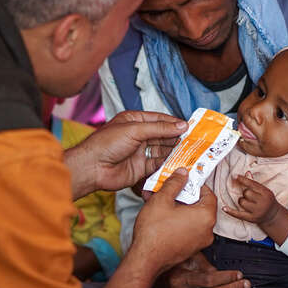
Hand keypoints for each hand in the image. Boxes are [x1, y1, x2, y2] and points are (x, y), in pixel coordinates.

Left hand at [64, 110, 185, 198]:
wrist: (92, 167)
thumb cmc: (107, 143)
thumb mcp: (135, 130)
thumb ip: (159, 129)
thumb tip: (182, 126)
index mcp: (134, 121)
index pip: (159, 120)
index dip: (174, 123)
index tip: (190, 126)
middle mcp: (138, 135)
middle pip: (163, 135)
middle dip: (177, 138)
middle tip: (195, 140)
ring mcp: (140, 152)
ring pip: (162, 150)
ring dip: (175, 151)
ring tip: (191, 152)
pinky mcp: (141, 167)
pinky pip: (158, 164)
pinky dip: (168, 164)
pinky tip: (179, 163)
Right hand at [129, 169, 216, 276]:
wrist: (145, 260)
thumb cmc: (154, 233)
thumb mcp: (162, 199)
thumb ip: (174, 183)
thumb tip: (182, 173)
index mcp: (206, 216)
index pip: (209, 194)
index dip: (196, 185)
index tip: (185, 181)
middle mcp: (207, 230)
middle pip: (201, 206)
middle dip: (185, 197)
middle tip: (172, 192)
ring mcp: (200, 242)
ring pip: (194, 218)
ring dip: (181, 209)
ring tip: (163, 204)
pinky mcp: (191, 249)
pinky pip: (189, 230)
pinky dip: (179, 222)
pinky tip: (164, 217)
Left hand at [222, 173, 279, 225]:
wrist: (273, 216)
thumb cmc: (267, 200)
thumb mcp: (264, 191)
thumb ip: (255, 183)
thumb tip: (247, 173)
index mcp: (266, 193)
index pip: (252, 184)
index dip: (243, 180)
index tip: (235, 176)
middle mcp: (263, 202)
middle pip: (246, 193)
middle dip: (245, 193)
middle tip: (249, 196)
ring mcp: (257, 211)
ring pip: (242, 202)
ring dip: (242, 201)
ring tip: (248, 203)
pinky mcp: (252, 219)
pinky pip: (238, 214)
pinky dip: (230, 211)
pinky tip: (224, 208)